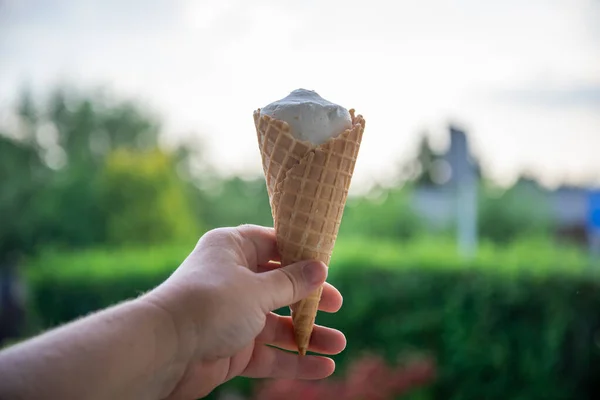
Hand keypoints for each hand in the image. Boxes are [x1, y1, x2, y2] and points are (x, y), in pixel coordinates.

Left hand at [145, 225, 345, 398]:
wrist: (164, 351)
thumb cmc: (210, 305)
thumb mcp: (257, 289)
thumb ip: (291, 282)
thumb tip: (319, 269)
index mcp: (233, 249)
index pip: (273, 244)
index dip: (301, 254)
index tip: (326, 264)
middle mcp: (234, 279)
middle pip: (280, 286)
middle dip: (309, 299)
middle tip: (336, 304)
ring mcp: (234, 316)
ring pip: (278, 324)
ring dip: (307, 334)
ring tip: (338, 344)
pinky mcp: (233, 348)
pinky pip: (270, 354)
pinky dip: (294, 361)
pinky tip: (322, 368)